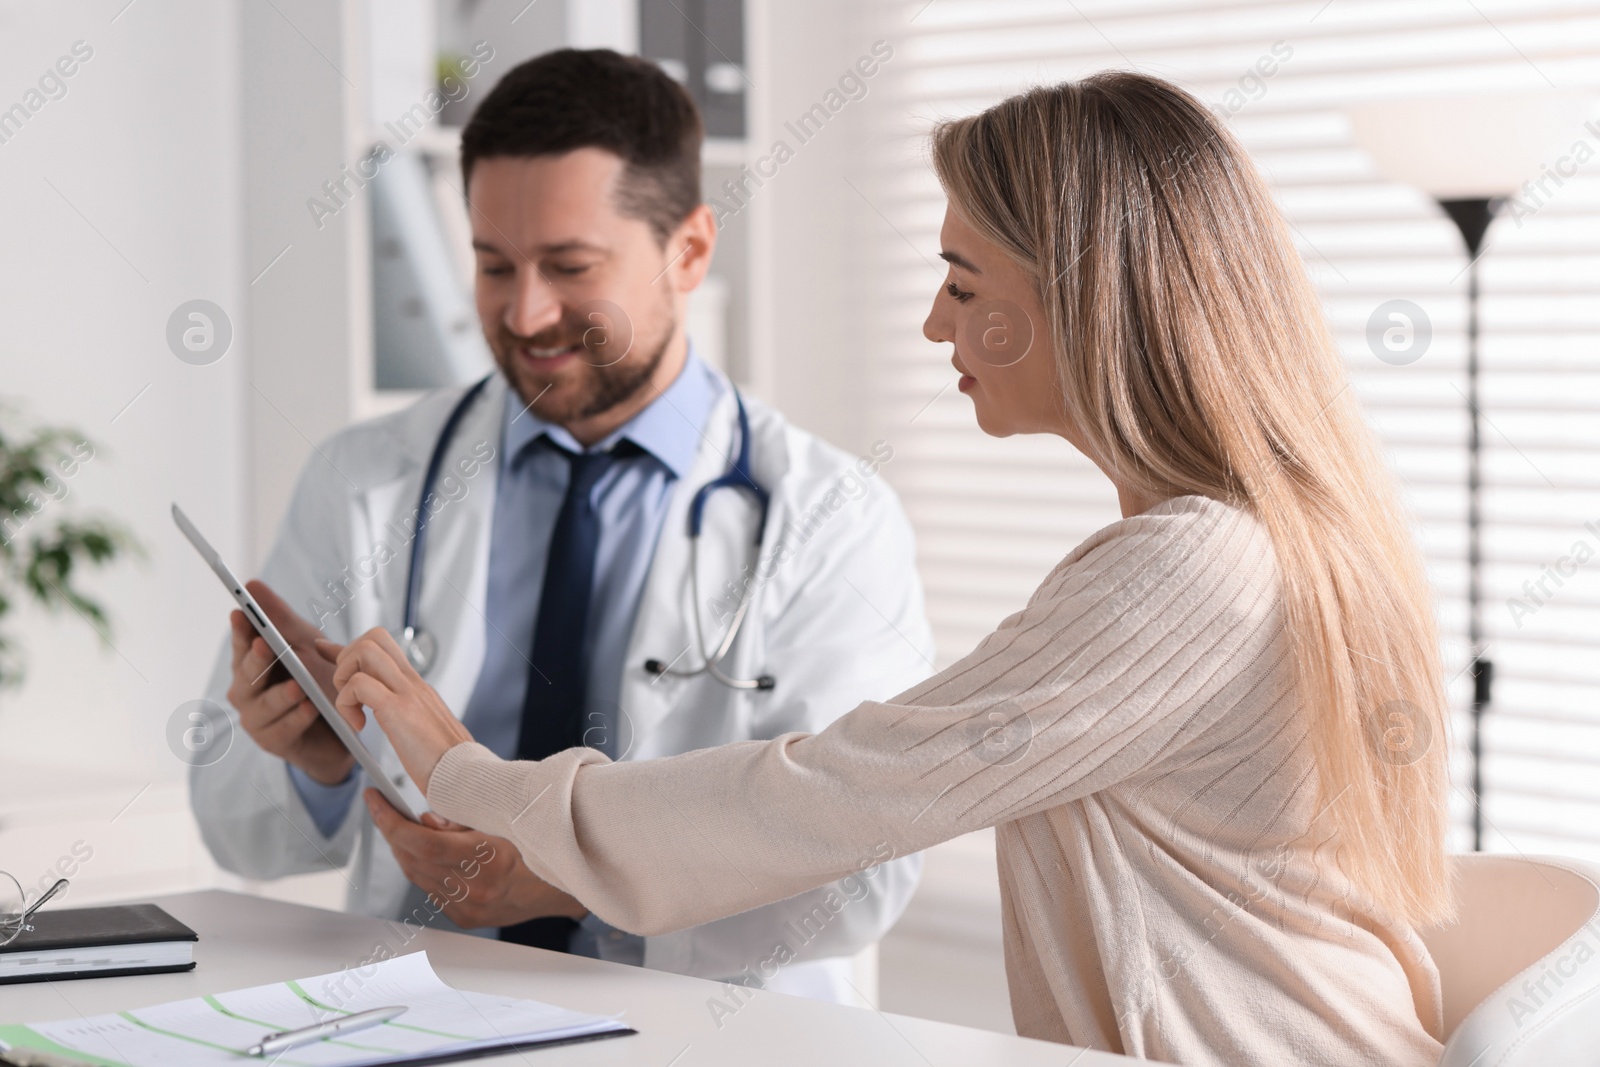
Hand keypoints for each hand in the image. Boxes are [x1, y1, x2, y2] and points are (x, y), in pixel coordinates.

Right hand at [227, 580, 352, 785]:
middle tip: (264, 645)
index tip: (240, 613)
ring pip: (262, 706)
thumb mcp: (306, 644)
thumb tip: (251, 584)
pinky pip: (283, 730)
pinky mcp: (274, 742)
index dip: (241, 630)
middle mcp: (248, 690)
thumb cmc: (319, 679)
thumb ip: (280, 619)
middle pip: (246, 675)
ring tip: (297, 687)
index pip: (242, 643)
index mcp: (253, 663)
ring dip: (280, 695)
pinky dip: (297, 718)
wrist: (343, 727)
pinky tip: (310, 708)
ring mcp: (258, 718)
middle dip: (255, 659)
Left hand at [328, 627, 472, 794]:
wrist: (466, 775)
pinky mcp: (399, 709)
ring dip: (344, 677)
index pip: (382, 649)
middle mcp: (413, 683)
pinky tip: (359, 726)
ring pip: (364, 650)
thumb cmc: (445, 763)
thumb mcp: (425, 732)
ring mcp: (408, 692)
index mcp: (417, 688)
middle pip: (373, 637)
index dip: (345, 648)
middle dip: (346, 659)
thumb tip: (391, 726)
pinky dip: (346, 704)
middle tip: (348, 694)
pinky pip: (358, 686)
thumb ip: (408, 719)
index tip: (325, 650)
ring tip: (352, 708)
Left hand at [364, 789, 585, 927]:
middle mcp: (478, 889)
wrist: (572, 880)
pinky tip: (432, 853)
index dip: (390, 821)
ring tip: (411, 827)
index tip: (375, 800)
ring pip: (418, 877)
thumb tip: (426, 820)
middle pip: (413, 860)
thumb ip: (463, 818)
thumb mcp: (509, 815)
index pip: (421, 842)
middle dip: (394, 832)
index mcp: (490, 859)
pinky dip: (424, 868)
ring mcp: (472, 908)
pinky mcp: (469, 918)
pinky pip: (432, 890)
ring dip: (406, 850)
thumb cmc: (545, 838)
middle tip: (388, 808)